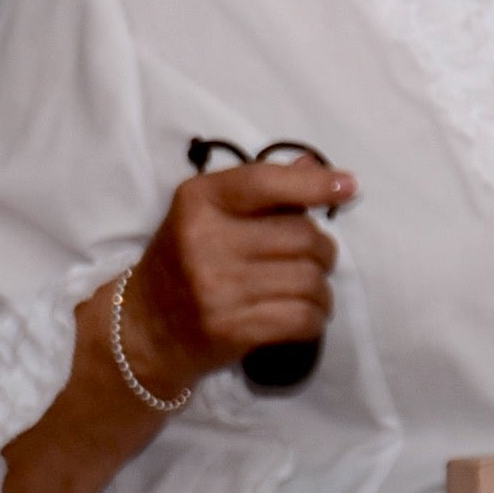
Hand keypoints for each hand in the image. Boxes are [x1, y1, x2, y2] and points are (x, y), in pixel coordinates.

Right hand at [132, 157, 349, 386]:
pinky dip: (315, 317)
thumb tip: (316, 164)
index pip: (265, 182)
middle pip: (304, 237)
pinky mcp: (230, 327)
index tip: (348, 186)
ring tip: (303, 291)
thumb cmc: (187, 262)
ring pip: (311, 280)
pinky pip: (304, 318)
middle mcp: (204, 239)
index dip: (313, 184)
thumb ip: (263, 189)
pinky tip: (302, 314)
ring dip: (321, 289)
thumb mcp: (210, 215)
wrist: (144, 328)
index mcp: (199, 201)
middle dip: (322, 250)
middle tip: (309, 260)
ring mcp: (215, 286)